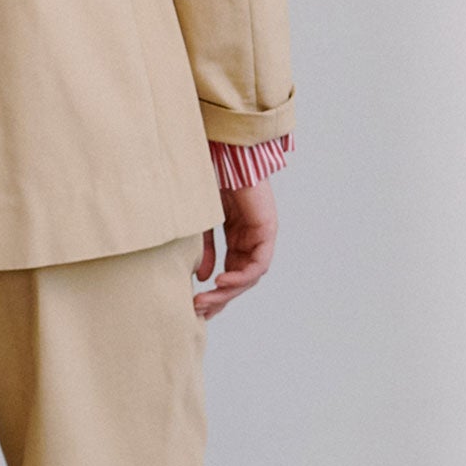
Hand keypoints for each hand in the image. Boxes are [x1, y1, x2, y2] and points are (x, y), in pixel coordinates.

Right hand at [193, 180, 277, 319]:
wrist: (224, 155)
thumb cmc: (210, 182)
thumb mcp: (202, 224)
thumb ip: (206, 250)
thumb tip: (204, 277)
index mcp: (237, 235)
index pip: (230, 272)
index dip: (216, 292)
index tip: (198, 306)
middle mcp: (251, 238)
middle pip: (240, 279)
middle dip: (220, 298)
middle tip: (200, 310)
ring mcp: (260, 235)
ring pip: (249, 276)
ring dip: (228, 292)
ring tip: (206, 300)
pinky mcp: (267, 230)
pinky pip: (257, 264)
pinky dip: (240, 276)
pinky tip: (221, 282)